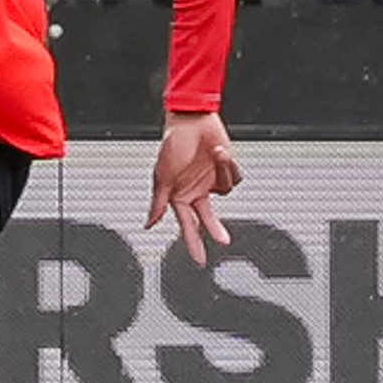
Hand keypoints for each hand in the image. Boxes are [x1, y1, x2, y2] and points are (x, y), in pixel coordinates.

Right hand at [148, 110, 241, 266]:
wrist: (194, 121)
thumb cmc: (173, 145)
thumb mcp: (162, 177)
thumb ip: (158, 203)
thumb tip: (148, 225)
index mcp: (178, 196)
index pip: (187, 225)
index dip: (193, 243)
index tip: (199, 260)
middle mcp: (195, 190)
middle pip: (209, 218)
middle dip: (215, 229)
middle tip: (224, 241)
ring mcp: (211, 181)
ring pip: (225, 192)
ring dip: (221, 172)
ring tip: (214, 154)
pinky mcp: (225, 170)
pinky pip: (234, 178)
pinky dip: (228, 165)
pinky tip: (219, 153)